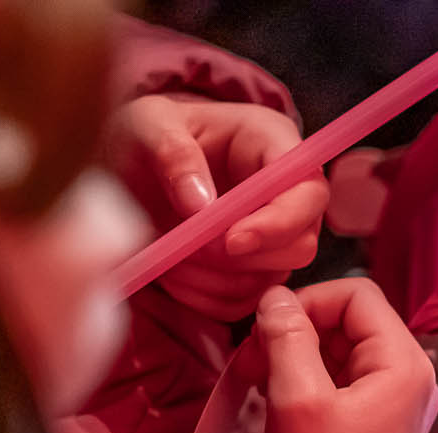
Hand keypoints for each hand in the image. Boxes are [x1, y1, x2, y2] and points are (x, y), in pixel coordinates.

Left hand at [107, 94, 327, 320]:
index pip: (307, 193)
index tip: (230, 241)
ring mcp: (273, 237)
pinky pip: (243, 302)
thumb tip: (202, 205)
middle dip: (243, 259)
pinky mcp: (252, 270)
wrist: (129, 165)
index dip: (279, 223)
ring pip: (270, 280)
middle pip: (301, 246)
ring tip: (169, 253)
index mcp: (273, 144)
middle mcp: (286, 194)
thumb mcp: (147, 126)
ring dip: (216, 279)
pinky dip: (205, 297)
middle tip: (188, 246)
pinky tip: (173, 272)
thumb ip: (174, 155)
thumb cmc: (144, 134)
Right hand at [238, 280, 437, 432]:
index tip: (268, 329)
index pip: (358, 293)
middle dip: (296, 330)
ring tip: (256, 379)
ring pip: (339, 350)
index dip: (307, 300)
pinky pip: (339, 381)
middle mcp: (412, 380)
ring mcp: (396, 406)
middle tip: (252, 358)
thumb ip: (286, 335)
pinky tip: (273, 400)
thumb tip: (274, 296)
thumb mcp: (297, 397)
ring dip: (294, 355)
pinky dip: (303, 380)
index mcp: (408, 366)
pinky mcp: (376, 427)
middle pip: (349, 320)